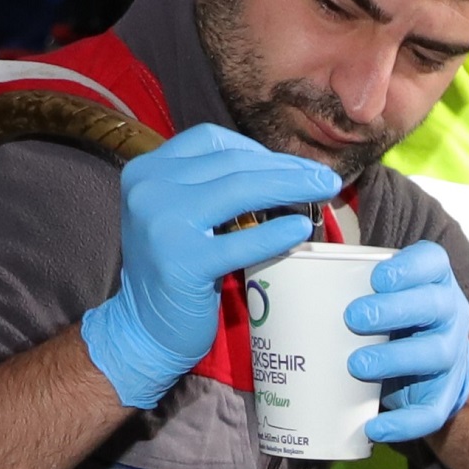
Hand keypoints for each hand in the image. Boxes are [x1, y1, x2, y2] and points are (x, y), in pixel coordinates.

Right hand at [79, 123, 339, 408]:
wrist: (143, 328)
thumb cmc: (174, 268)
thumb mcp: (181, 214)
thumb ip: (213, 187)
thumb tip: (283, 170)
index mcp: (147, 170)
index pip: (212, 141)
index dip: (260, 150)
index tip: (295, 165)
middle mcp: (149, 189)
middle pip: (232, 163)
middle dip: (286, 168)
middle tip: (325, 179)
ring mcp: (162, 224)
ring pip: (240, 190)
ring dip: (291, 187)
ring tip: (323, 192)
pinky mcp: (182, 264)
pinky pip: (242, 241)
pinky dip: (277, 233)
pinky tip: (301, 230)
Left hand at [346, 240, 468, 443]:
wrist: (431, 364)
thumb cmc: (391, 321)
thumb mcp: (379, 296)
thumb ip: (344, 288)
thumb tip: (274, 289)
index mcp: (432, 281)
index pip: (432, 262)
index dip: (408, 268)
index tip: (376, 277)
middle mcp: (449, 313)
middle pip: (433, 306)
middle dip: (395, 310)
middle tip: (353, 317)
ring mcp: (450, 354)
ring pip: (434, 355)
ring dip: (395, 359)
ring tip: (356, 365)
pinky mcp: (444, 394)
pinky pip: (431, 412)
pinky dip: (403, 423)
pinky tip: (374, 428)